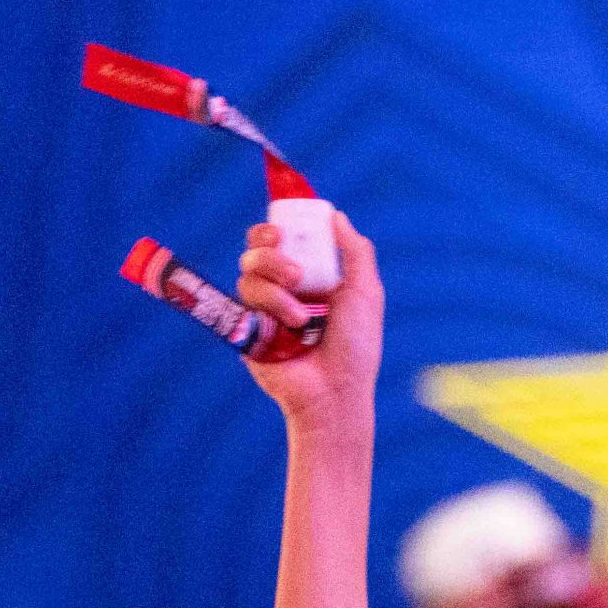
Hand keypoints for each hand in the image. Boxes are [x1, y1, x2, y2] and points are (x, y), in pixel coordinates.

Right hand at [233, 206, 384, 430]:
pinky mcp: (246, 330)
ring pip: (247, 272)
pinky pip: (242, 299)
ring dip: (275, 286)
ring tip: (300, 316)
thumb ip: (355, 252)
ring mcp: (263, 310)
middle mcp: (283, 289)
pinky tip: (289, 326)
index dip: (277, 226)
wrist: (335, 392)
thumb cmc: (356, 349)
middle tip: (293, 271)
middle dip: (269, 250)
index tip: (282, 226)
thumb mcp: (365, 294)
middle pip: (257, 249)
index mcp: (310, 277)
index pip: (283, 240)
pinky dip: (267, 305)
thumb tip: (336, 216)